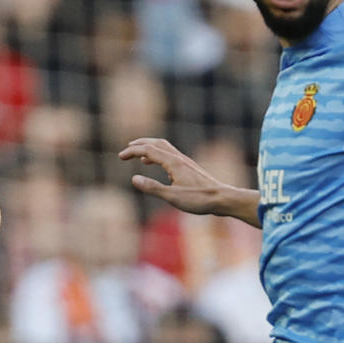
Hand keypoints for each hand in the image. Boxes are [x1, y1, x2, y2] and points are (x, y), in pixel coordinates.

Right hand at [118, 138, 232, 215]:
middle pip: (156, 143)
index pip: (148, 150)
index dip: (132, 151)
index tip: (120, 157)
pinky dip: (159, 156)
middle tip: (127, 149)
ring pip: (165, 148)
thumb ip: (152, 187)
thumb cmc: (199, 199)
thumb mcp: (172, 197)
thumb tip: (134, 178)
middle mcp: (179, 158)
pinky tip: (158, 167)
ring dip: (150, 148)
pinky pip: (171, 156)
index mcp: (173, 163)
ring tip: (139, 156)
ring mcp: (185, 162)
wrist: (223, 198)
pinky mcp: (189, 168)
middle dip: (140, 144)